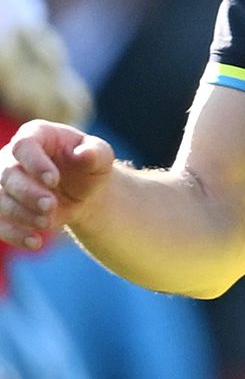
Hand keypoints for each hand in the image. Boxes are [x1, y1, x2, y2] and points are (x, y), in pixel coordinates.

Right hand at [0, 121, 115, 250]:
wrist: (83, 190)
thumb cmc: (89, 165)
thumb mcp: (100, 157)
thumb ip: (95, 153)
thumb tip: (84, 153)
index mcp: (35, 136)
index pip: (24, 146)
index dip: (35, 163)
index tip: (53, 180)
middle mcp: (11, 157)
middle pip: (7, 175)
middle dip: (27, 192)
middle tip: (50, 205)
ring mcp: (3, 184)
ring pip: (0, 200)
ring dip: (21, 214)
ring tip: (47, 222)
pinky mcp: (3, 208)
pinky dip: (14, 234)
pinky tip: (35, 242)